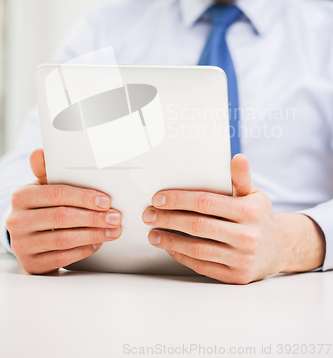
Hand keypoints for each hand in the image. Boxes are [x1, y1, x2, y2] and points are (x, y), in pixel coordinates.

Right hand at [6, 148, 121, 274]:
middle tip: (115, 218)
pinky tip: (97, 243)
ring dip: (93, 235)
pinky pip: (61, 258)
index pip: (57, 194)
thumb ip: (46, 170)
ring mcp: (22, 244)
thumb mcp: (43, 186)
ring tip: (112, 231)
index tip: (106, 201)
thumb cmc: (42, 206)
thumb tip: (40, 152)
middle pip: (62, 217)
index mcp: (22, 196)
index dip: (84, 197)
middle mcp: (17, 220)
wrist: (27, 235)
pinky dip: (83, 250)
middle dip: (94, 217)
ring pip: (63, 239)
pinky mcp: (30, 263)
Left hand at [142, 154, 324, 283]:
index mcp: (249, 211)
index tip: (158, 198)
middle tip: (149, 215)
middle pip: (197, 226)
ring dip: (170, 241)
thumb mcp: (254, 194)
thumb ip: (241, 177)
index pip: (206, 202)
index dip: (179, 200)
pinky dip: (182, 257)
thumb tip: (237, 158)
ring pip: (197, 249)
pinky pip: (202, 266)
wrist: (281, 248)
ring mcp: (242, 259)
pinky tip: (171, 248)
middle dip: (168, 219)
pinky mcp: (235, 277)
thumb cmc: (260, 216)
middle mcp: (247, 236)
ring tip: (154, 234)